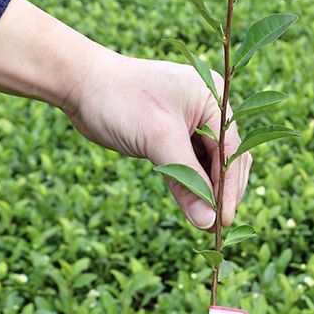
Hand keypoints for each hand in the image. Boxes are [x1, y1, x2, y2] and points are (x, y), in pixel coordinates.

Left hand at [0, 0, 251, 229]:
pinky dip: (192, 186)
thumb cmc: (121, 101)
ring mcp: (191, 122)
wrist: (82, 85)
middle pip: (225, 158)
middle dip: (222, 192)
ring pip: (209, 165)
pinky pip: (191, 164)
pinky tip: (193, 208)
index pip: (231, 150)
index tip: (223, 220)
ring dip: (208, 192)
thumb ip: (186, 180)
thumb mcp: (158, 139)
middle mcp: (208, 108)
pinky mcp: (173, 135)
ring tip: (207, 225)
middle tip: (217, 228)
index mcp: (214, 98)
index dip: (229, 187)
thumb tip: (207, 222)